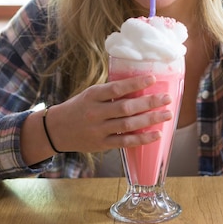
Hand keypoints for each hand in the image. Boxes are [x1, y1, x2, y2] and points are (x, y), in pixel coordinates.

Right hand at [46, 75, 171, 152]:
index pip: (117, 88)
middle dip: (149, 103)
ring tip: (167, 114)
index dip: (136, 83)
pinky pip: (125, 142)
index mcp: (93, 95)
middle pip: (126, 108)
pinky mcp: (102, 144)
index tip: (153, 78)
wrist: (55, 130)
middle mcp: (96, 113)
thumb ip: (110, 92)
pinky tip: (156, 134)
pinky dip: (142, 139)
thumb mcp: (90, 94)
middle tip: (166, 98)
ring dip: (150, 120)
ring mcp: (99, 130)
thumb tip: (138, 85)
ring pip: (128, 125)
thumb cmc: (78, 108)